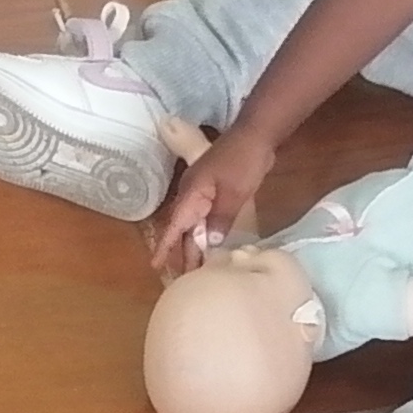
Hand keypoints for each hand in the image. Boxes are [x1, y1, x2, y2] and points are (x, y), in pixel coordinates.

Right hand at [150, 134, 271, 274]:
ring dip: (193, 244)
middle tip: (183, 278)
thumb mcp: (234, 193)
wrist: (256, 134)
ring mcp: (202, 191)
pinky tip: (209, 244)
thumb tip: (208, 245)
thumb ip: (220, 220)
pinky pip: (204, 216)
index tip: (156, 266)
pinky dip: (203, 232)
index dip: (165, 247)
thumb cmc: (244, 161)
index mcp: (192, 194)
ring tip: (195, 268)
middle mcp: (192, 194)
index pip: (174, 226)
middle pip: (183, 228)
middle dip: (181, 253)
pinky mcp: (214, 190)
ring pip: (193, 223)